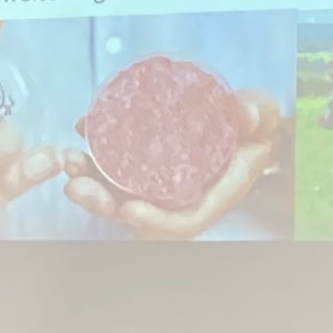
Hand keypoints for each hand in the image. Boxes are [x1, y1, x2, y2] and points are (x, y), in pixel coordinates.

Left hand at [60, 89, 283, 239]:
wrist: (246, 124)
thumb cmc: (256, 126)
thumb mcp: (262, 117)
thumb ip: (253, 114)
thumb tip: (240, 110)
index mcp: (212, 196)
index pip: (181, 222)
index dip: (154, 222)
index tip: (129, 209)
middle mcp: (180, 198)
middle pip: (137, 214)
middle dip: (104, 204)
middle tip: (77, 185)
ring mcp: (159, 184)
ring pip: (118, 194)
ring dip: (89, 182)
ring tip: (70, 160)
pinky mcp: (144, 166)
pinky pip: (114, 169)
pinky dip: (94, 154)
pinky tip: (81, 129)